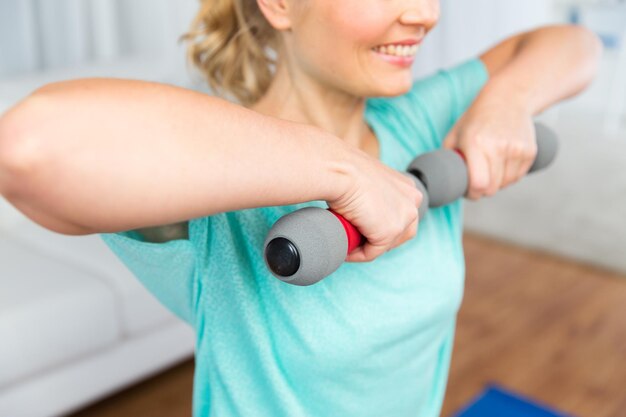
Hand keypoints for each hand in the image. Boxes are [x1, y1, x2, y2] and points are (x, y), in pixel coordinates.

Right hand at [326, 145, 422, 262]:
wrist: (339, 169)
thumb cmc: (344, 169)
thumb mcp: (366, 180)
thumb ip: (372, 193)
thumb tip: (361, 209)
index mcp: (407, 186)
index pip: (400, 215)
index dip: (380, 225)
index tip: (361, 228)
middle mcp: (413, 200)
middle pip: (400, 233)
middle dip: (378, 239)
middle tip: (355, 238)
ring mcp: (403, 217)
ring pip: (386, 244)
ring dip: (367, 247)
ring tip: (349, 243)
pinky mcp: (389, 232)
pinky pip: (371, 253)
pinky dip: (357, 254)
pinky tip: (344, 249)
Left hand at [442, 98, 537, 199]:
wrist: (508, 99)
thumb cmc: (476, 120)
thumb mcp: (455, 135)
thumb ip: (449, 158)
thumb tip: (444, 182)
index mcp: (476, 143)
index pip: (478, 184)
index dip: (472, 193)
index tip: (469, 191)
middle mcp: (498, 147)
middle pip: (492, 188)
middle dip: (483, 190)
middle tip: (477, 180)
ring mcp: (516, 149)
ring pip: (506, 185)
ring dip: (497, 183)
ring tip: (490, 168)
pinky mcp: (529, 151)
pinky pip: (517, 177)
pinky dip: (509, 176)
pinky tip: (502, 164)